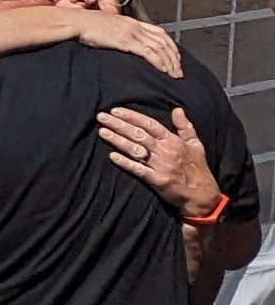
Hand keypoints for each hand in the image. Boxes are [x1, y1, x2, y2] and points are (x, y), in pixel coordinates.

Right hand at [80, 7, 189, 77]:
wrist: (76, 22)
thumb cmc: (86, 25)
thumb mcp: (108, 26)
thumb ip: (119, 32)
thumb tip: (123, 41)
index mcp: (132, 22)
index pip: (160, 33)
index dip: (171, 46)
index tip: (174, 58)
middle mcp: (136, 26)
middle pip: (164, 41)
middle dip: (174, 58)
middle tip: (178, 71)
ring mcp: (132, 33)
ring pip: (159, 48)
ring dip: (169, 62)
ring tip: (174, 75)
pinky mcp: (126, 41)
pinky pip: (148, 52)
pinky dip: (159, 62)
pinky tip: (163, 70)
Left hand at [102, 104, 225, 218]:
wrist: (203, 195)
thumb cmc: (198, 169)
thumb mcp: (196, 145)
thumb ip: (185, 127)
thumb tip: (177, 110)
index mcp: (174, 141)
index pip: (149, 124)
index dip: (132, 116)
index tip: (115, 111)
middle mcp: (166, 151)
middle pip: (138, 134)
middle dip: (118, 124)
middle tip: (101, 117)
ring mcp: (161, 165)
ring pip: (135, 149)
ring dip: (117, 140)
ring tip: (102, 132)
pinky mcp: (157, 180)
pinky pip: (138, 169)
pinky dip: (126, 162)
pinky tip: (112, 156)